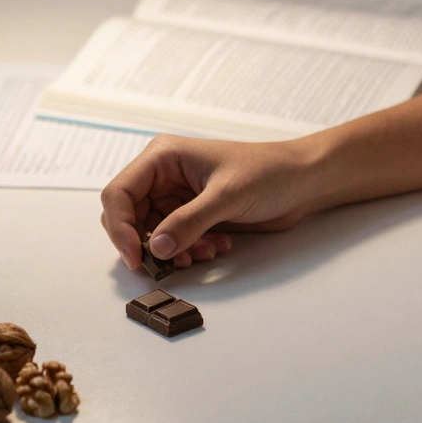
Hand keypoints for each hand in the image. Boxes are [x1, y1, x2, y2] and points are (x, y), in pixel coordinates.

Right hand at [100, 134, 318, 271]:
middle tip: (168, 265)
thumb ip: (189, 222)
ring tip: (204, 253)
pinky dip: (188, 250)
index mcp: (163, 157)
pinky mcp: (192, 214)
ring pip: (152, 234)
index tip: (136, 257)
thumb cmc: (268, 173)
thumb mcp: (227, 196)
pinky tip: (216, 248)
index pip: (119, 193)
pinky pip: (174, 240)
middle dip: (147, 244)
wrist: (302, 182)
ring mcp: (177, 196)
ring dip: (173, 251)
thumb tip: (157, 248)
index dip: (120, 228)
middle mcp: (164, 175)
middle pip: (129, 217)